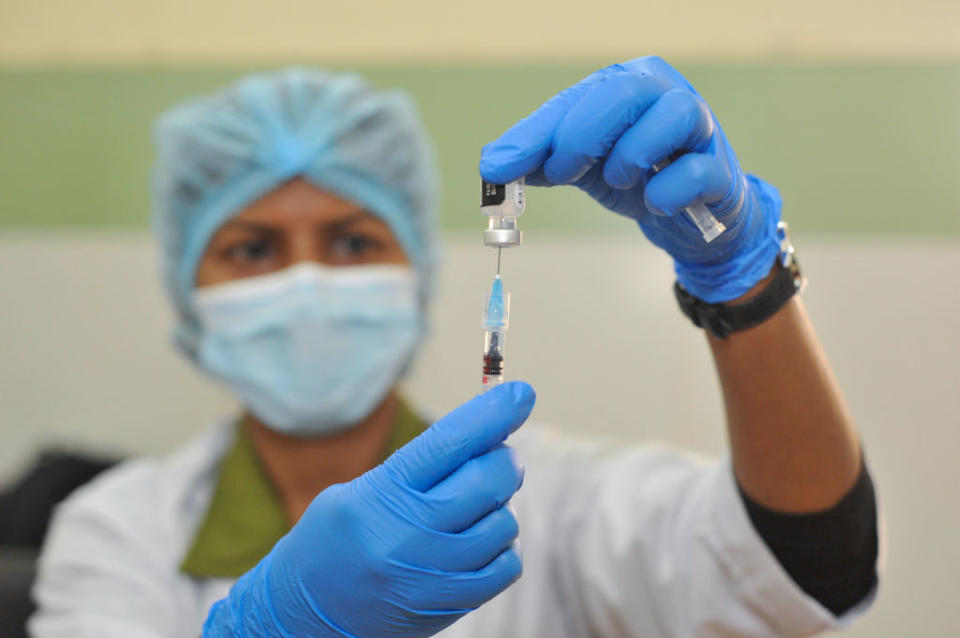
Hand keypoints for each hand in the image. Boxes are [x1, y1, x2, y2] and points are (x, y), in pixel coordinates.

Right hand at [203, 381, 534, 637]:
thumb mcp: (357, 493)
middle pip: (487, 479)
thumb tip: (485, 441)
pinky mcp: (447, 605)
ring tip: (475, 509)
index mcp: (382, 493)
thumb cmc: (331, 542)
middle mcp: (408, 533)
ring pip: (503, 523)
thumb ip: (418, 470)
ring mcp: (431, 573)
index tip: (521, 394)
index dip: (491, 413)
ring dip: (499, 507)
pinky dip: (502, 548)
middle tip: (499, 457)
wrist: (301, 616)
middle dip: (504, 460)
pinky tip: (479, 542)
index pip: (449, 441)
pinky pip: (505, 566)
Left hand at [479, 56, 781, 302]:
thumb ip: (541, 160)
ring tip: (620, 181)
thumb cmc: (638, 179)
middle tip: (562, 172)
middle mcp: (665, 94)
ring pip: (673, 115)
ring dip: (631, 156)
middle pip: (624, 91)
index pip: (575, 98)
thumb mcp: (583, 167)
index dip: (535, 134)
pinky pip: (696, 171)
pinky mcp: (721, 170)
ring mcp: (701, 129)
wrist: (691, 220)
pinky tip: (655, 204)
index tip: (498, 167)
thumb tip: (493, 162)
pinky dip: (666, 191)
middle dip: (583, 135)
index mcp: (626, 85)